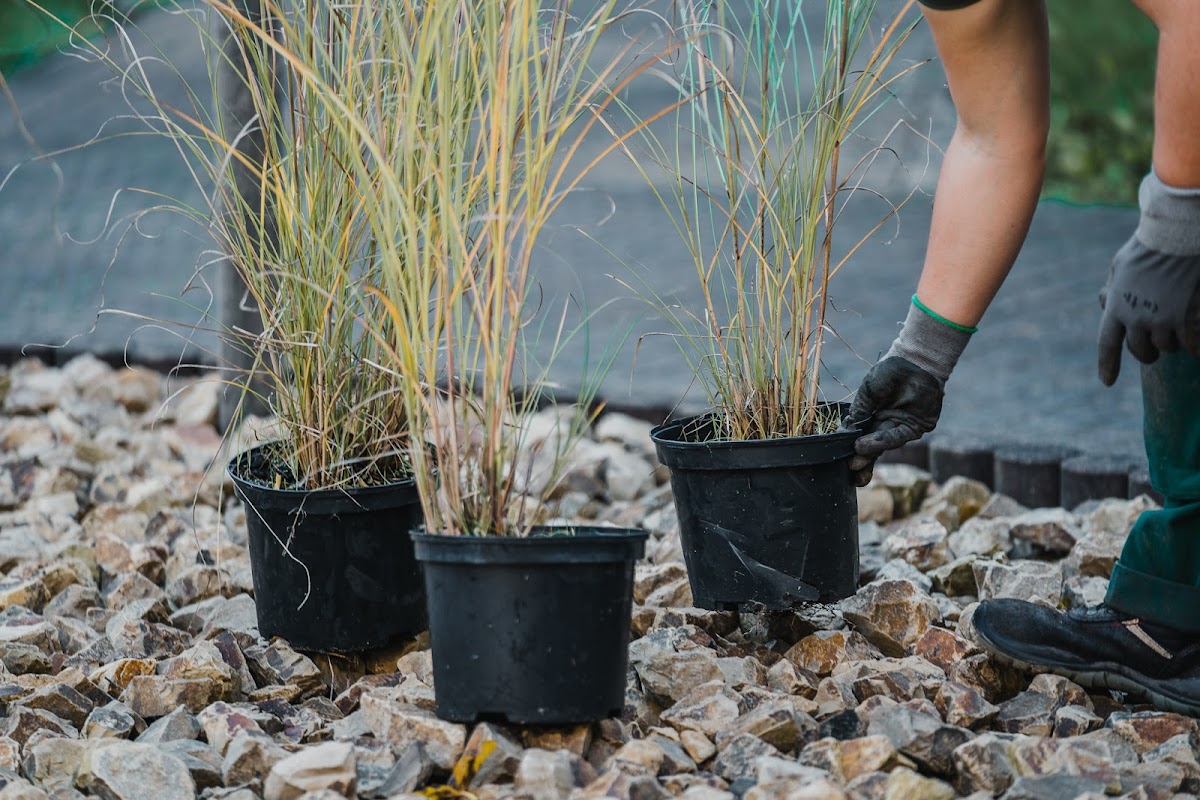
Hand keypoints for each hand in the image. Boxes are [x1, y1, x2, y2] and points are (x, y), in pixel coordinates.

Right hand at [845, 356, 943, 486]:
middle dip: (862, 460)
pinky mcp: (918, 427)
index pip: (860, 436)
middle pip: (872, 446)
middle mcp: (886, 424)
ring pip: (884, 444)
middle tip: (850, 470)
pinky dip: (883, 442)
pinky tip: (866, 445)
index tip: (839, 460)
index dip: (850, 449)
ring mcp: (902, 426)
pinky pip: (898, 437)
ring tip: (856, 458)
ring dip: (869, 452)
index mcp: (872, 416)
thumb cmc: (888, 373)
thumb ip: (858, 413)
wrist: (915, 362)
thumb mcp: (867, 393)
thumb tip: (842, 435)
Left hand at [1097, 236, 1199, 385]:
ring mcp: (1163, 321)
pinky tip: (1197, 345)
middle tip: (1155, 351)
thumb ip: (1114, 289)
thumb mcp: (1120, 266)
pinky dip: (1196, 348)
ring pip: (1167, 347)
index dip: (1107, 364)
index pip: (1108, 344)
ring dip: (1172, 342)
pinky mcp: (1187, 320)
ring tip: (1177, 325)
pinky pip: (1193, 346)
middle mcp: (1136, 319)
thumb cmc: (1148, 247)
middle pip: (1140, 351)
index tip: (1107, 382)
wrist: (1176, 236)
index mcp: (1116, 307)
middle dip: (1147, 353)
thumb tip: (1105, 300)